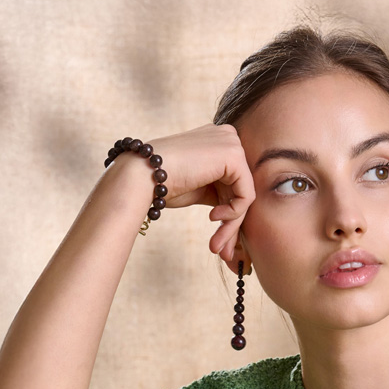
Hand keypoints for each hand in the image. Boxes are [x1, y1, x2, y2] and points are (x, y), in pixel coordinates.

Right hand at [126, 122, 255, 263]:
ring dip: (231, 226)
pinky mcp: (234, 155)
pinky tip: (213, 216)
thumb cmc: (163, 185)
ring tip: (216, 246)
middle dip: (232, 225)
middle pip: (241, 190)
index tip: (220, 242)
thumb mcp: (200, 190)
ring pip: (245, 195)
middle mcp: (227, 137)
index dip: (229, 214)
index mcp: (218, 142)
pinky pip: (246, 194)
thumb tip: (237, 223)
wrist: (142, 175)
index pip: (235, 183)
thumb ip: (221, 196)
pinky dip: (233, 213)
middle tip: (223, 251)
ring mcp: (231, 143)